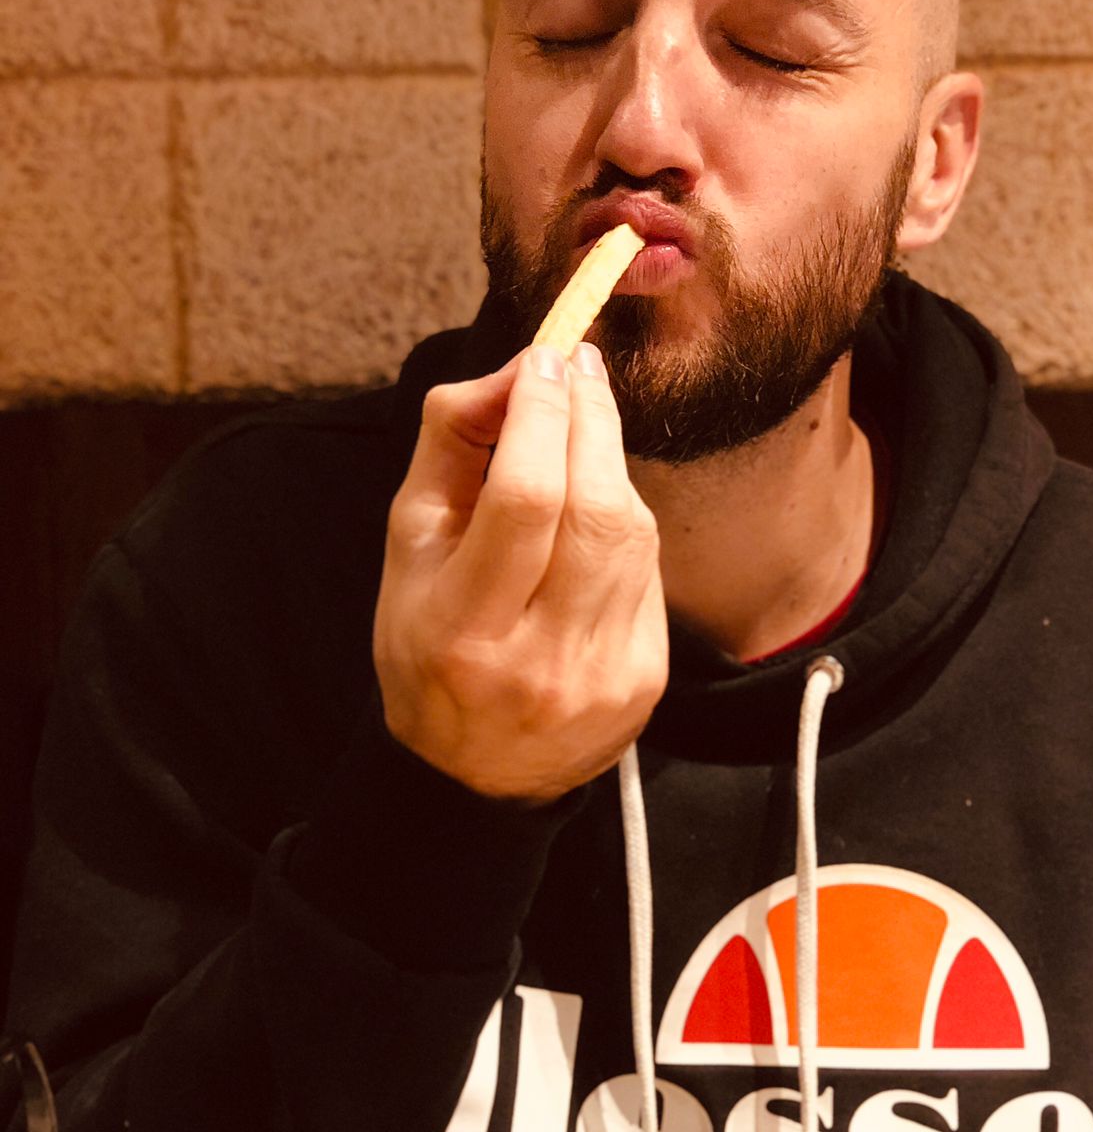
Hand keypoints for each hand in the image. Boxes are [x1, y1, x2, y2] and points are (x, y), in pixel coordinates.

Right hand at [373, 342, 667, 801]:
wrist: (474, 774)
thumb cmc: (428, 646)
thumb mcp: (407, 549)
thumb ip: (449, 450)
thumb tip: (509, 373)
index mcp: (462, 631)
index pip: (522, 500)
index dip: (540, 415)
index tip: (543, 358)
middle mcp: (540, 660)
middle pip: (594, 511)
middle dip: (591, 419)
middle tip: (576, 366)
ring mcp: (602, 674)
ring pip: (632, 534)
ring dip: (609, 464)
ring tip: (578, 431)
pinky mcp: (645, 678)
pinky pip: (647, 571)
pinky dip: (622, 523)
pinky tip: (591, 512)